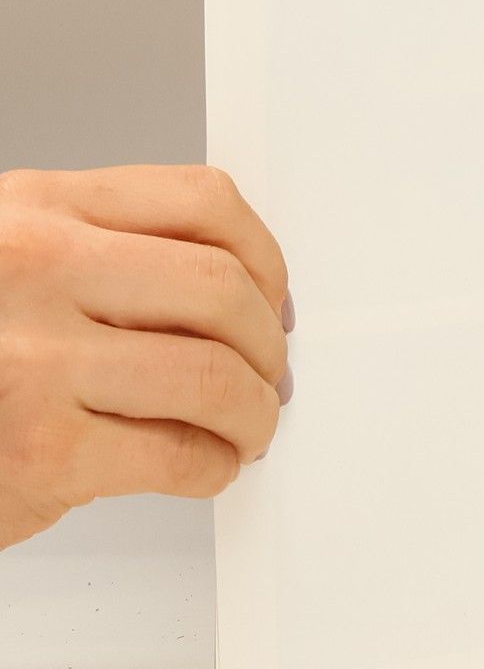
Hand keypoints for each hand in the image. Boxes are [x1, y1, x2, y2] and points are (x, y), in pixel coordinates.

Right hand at [0, 167, 290, 549]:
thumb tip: (242, 293)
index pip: (202, 202)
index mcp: (37, 210)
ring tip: (244, 427)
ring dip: (253, 413)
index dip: (264, 258)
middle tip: (266, 374)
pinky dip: (213, 467)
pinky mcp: (42, 452)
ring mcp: (36, 360)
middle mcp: (37, 269)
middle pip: (222, 291)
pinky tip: (201, 465)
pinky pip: (180, 455)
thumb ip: (108, 255)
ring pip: (214, 376)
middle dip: (266, 344)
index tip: (274, 298)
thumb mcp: (13, 266)